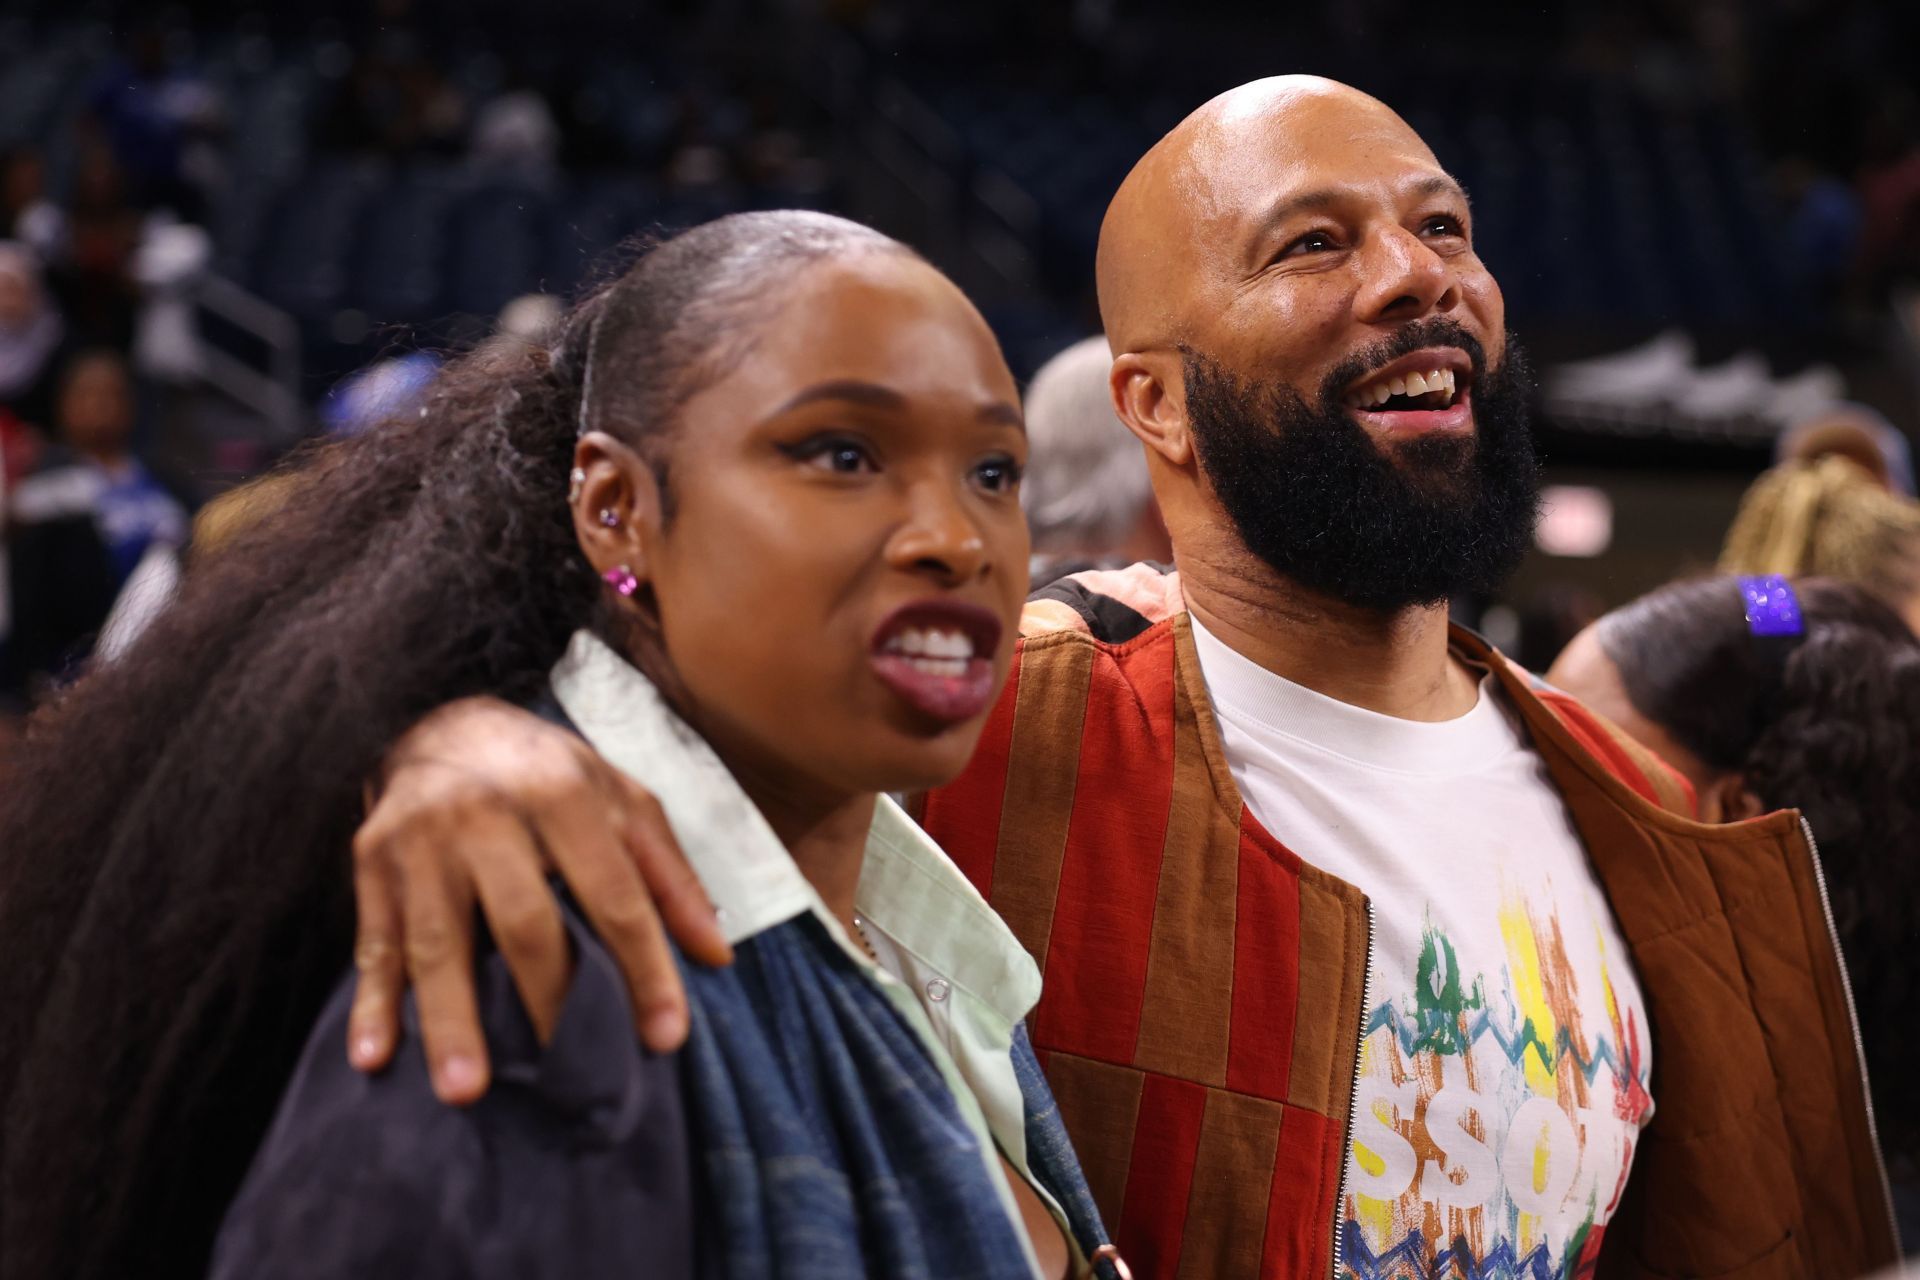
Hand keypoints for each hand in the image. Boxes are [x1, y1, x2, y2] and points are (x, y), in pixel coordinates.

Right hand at [348, 697, 730, 1103]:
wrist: (443, 721)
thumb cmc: (549, 774)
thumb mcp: (623, 801)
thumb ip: (670, 875)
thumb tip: (716, 954)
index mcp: (564, 793)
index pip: (615, 894)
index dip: (644, 967)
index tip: (665, 1035)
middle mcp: (488, 813)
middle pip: (524, 921)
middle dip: (548, 1000)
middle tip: (571, 1075)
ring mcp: (423, 838)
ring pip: (438, 940)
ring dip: (451, 1019)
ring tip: (466, 1090)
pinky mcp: (371, 859)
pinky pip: (374, 939)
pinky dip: (371, 1001)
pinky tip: (372, 1055)